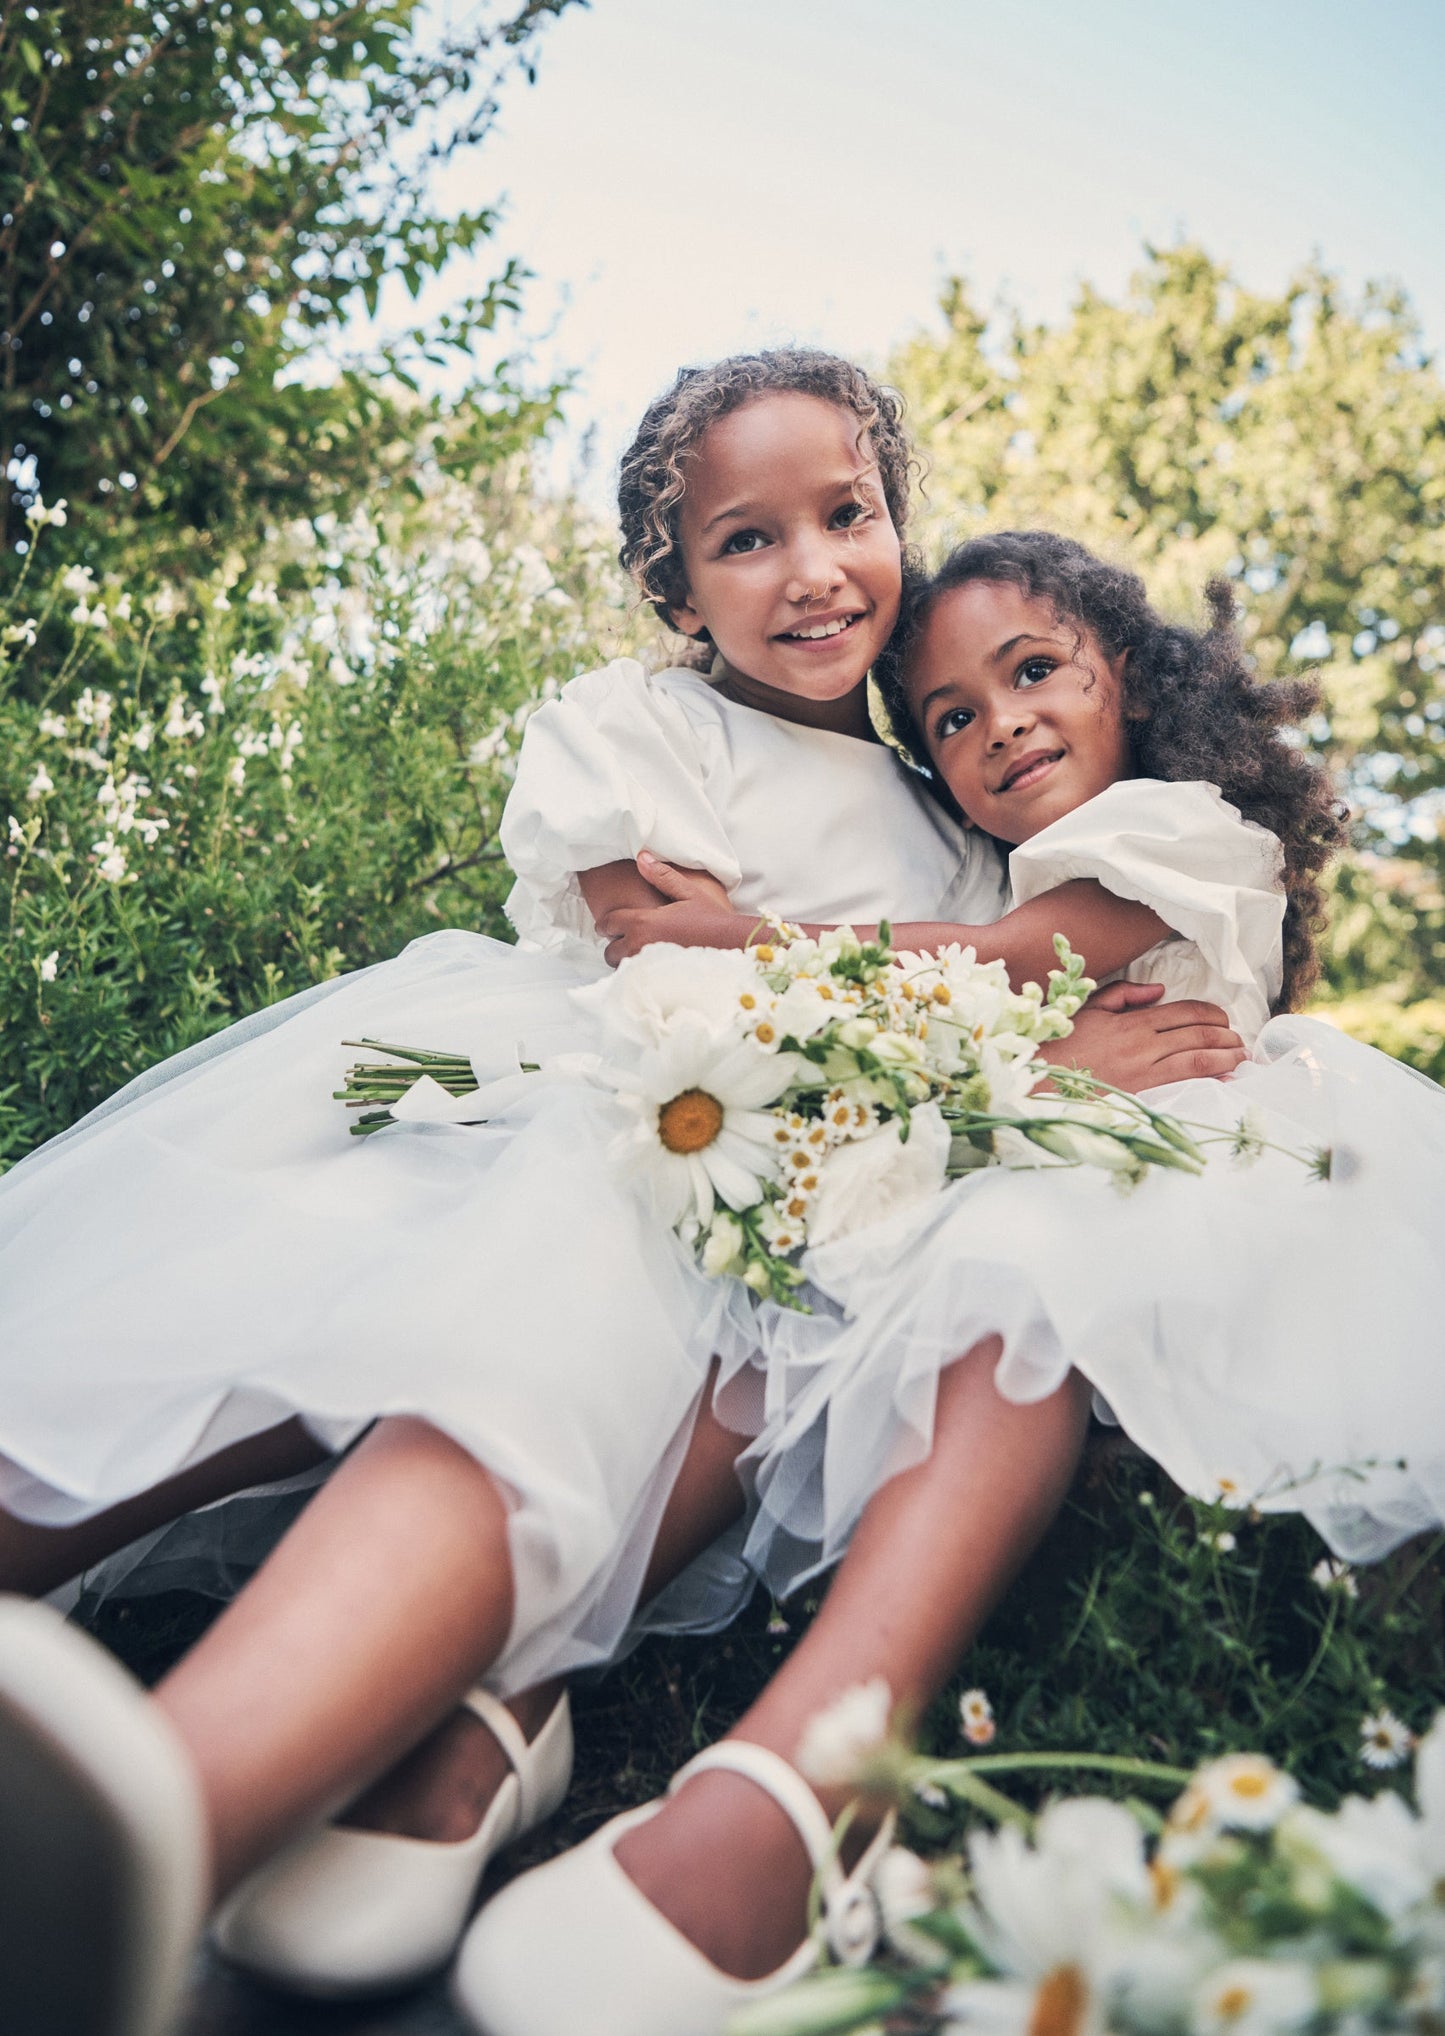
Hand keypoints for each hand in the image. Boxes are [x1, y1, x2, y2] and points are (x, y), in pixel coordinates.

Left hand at [598, 854, 747, 967]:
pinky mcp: (656, 980)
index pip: (607, 924)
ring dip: (626, 960)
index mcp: (643, 922)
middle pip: (609, 951)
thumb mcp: (687, 892)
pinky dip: (637, 973)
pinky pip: (635, 979)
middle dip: (616, 944)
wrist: (731, 944)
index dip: (609, 923)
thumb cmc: (711, 918)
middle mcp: (640, 945)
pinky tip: (651, 966)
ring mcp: (647, 966)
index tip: (615, 924)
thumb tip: (641, 857)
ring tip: (641, 952)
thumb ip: (661, 876)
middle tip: (631, 939)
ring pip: (621, 966)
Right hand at [1035, 980, 1245, 1091]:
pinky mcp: (1142, 1095)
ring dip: (1226, 1057)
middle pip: (1198, 1035)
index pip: (1185, 1012)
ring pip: (1198, 1059)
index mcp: (1132, 1022)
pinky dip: (1210, 1080)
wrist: (1040, 1079)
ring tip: (1240, 1057)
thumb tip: (1160, 990)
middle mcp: (1143, 1045)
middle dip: (1226, 1036)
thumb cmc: (1063, 1044)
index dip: (1211, 1014)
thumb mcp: (1090, 1009)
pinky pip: (1185, 1084)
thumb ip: (1125, 994)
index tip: (1224, 1020)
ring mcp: (1144, 1072)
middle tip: (1240, 1040)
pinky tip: (1224, 1079)